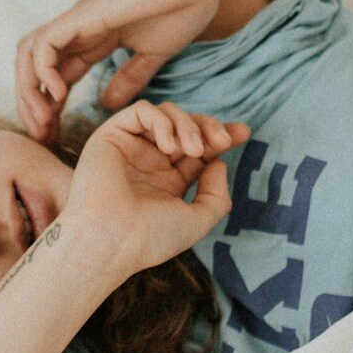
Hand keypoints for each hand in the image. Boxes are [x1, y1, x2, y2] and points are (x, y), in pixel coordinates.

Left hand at [15, 0, 222, 142]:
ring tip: (44, 121)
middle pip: (35, 69)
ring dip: (29, 91)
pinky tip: (58, 94)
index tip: (54, 137)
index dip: (50, 108)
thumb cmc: (181, 8)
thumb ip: (130, 77)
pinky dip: (42, 70)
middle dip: (32, 105)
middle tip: (42, 137)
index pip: (58, 77)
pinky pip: (43, 45)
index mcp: (94, 40)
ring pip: (29, 55)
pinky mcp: (81, 16)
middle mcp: (78, 31)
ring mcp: (77, 23)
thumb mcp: (152, 55)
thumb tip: (107, 103)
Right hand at [61, 102, 248, 275]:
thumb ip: (216, 194)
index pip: (199, 150)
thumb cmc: (150, 238)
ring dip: (187, 125)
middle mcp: (149, 162)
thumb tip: (219, 162)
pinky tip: (168, 146)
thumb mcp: (197, 221)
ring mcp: (131, 148)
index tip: (242, 134)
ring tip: (193, 150)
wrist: (110, 241)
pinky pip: (141, 111)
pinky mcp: (112, 136)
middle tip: (223, 141)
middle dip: (209, 127)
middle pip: (186, 126)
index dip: (221, 136)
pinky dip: (161, 121)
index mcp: (168, 182)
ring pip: (166, 114)